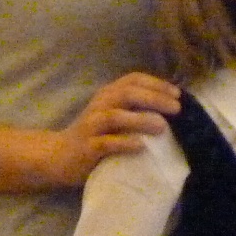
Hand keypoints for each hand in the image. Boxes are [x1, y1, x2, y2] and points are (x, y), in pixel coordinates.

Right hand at [48, 72, 180, 184]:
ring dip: (141, 119)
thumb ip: (134, 107)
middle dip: (154, 99)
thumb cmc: (95, 135)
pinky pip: (106, 143)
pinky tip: (141, 145)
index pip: (132, 80)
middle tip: (177, 109)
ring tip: (162, 126)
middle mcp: (99, 105)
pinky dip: (124, 143)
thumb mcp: (113, 115)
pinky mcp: (87, 147)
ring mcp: (91, 126)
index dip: (156, 83)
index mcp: (108, 94)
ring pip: (116, 116)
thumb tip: (171, 106)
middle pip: (127, 94)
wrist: (59, 156)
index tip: (177, 93)